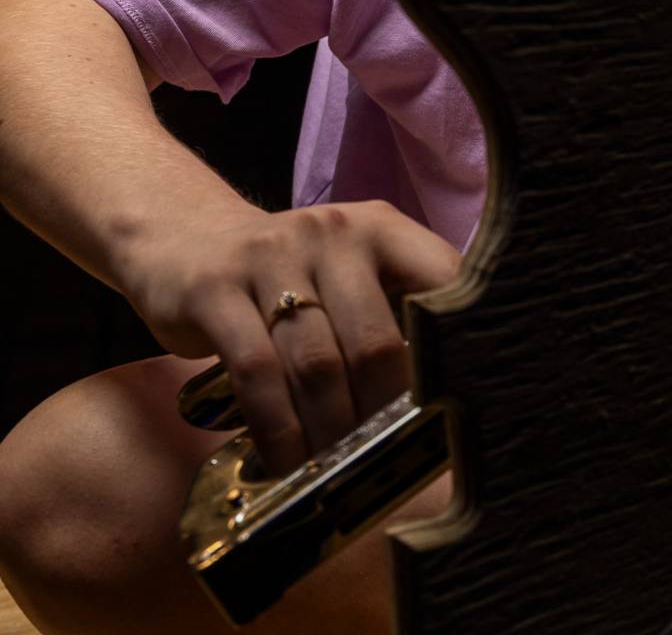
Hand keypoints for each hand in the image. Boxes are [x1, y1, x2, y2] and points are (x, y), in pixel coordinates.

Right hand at [119, 199, 461, 477]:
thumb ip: (393, 316)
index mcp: (383, 229)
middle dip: (382, 415)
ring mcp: (272, 255)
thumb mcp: (347, 274)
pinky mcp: (215, 288)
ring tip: (336, 475)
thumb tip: (444, 403)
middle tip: (385, 464)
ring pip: (316, 363)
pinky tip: (286, 462)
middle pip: (375, 342)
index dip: (456, 350)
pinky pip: (255, 370)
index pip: (444, 283)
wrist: (181, 236)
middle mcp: (334, 233)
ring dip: (329, 432)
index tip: (458, 412)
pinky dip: (276, 426)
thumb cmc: (288, 275)